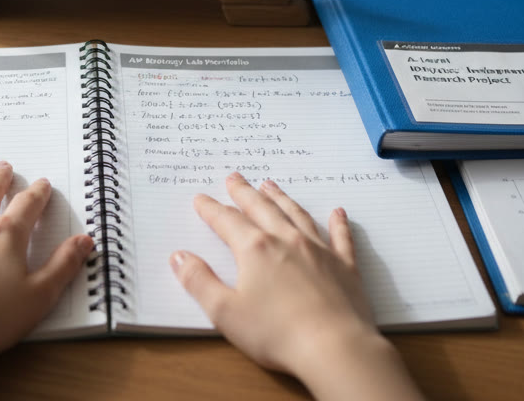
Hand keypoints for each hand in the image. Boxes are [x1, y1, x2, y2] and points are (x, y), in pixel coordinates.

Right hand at [171, 173, 422, 400]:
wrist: (334, 347)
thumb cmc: (276, 333)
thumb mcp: (225, 312)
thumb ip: (199, 282)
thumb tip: (179, 256)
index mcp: (255, 250)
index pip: (227, 221)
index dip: (211, 209)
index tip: (201, 198)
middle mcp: (287, 241)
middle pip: (261, 209)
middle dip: (245, 193)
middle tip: (235, 177)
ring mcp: (319, 251)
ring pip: (297, 215)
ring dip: (282, 199)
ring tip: (271, 185)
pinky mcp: (344, 266)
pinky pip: (340, 237)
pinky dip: (338, 223)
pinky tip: (337, 212)